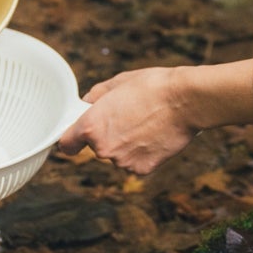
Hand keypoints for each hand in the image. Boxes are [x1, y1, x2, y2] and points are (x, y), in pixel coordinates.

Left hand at [57, 58, 252, 174]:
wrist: (186, 101)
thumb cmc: (152, 86)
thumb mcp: (117, 82)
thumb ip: (95, 97)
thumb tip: (87, 104)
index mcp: (90, 127)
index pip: (66, 144)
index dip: (71, 140)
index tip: (75, 138)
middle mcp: (102, 149)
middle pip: (96, 148)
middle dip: (106, 135)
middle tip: (126, 117)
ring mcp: (122, 162)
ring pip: (117, 155)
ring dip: (125, 145)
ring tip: (145, 124)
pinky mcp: (142, 170)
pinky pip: (135, 163)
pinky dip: (142, 153)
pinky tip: (154, 136)